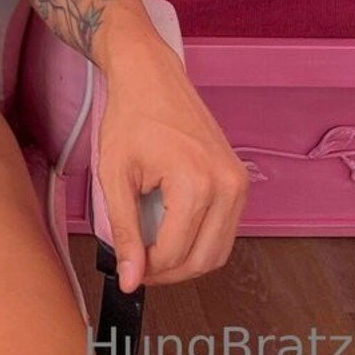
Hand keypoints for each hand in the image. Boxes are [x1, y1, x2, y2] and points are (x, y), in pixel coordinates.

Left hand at [96, 35, 249, 292]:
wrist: (149, 74)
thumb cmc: (129, 116)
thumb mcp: (115, 175)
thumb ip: (124, 230)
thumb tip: (130, 279)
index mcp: (195, 183)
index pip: (175, 253)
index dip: (147, 270)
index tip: (127, 269)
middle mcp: (227, 185)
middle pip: (205, 259)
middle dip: (170, 271)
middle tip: (139, 266)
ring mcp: (238, 182)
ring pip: (220, 250)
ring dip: (188, 260)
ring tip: (153, 251)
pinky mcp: (239, 178)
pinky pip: (226, 228)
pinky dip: (202, 240)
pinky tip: (173, 231)